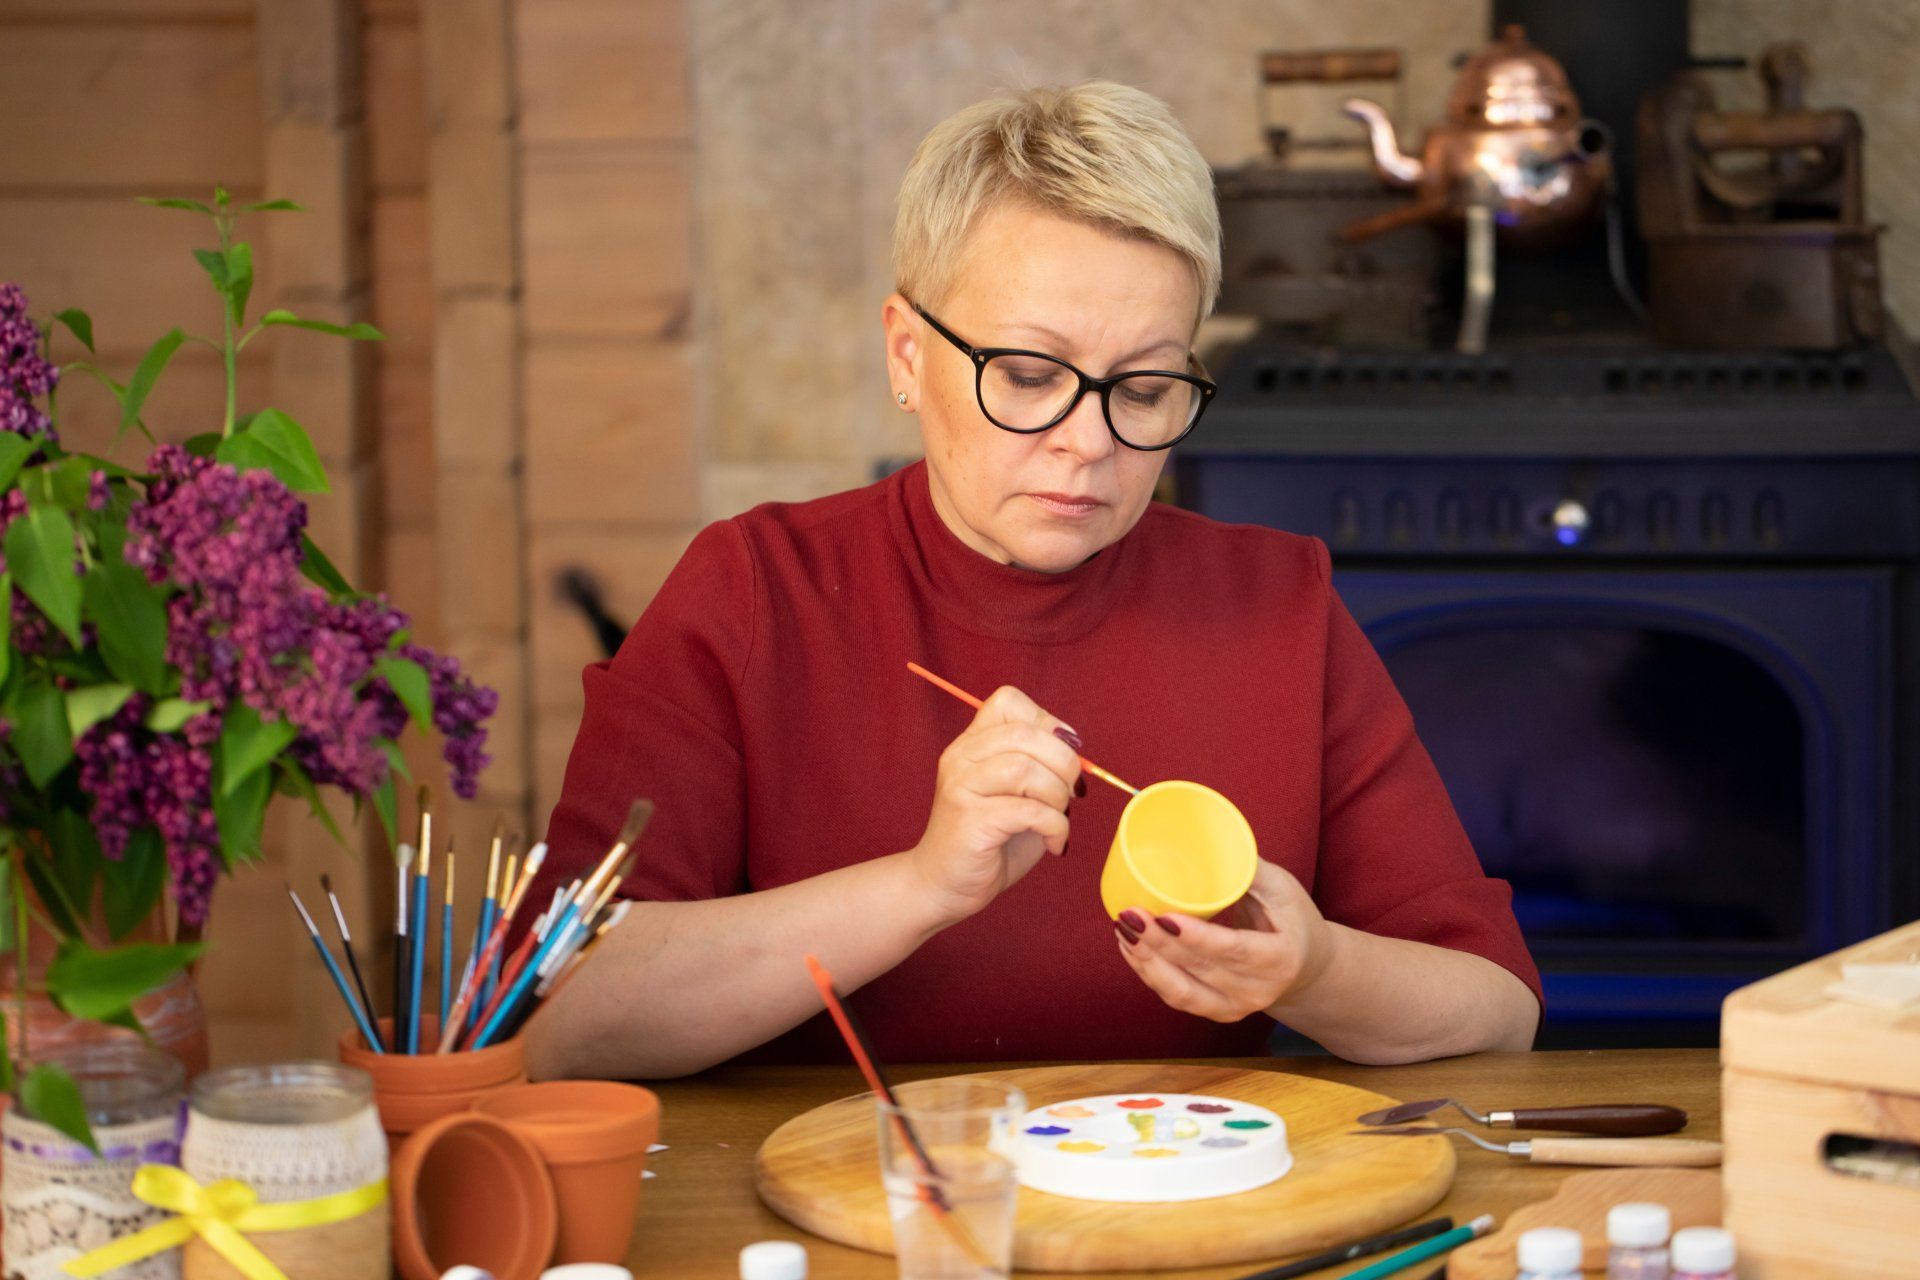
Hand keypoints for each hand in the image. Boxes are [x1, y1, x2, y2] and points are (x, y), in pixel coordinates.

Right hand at [908, 685, 1081, 926]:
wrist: (945, 886)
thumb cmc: (990, 841)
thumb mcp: (1018, 794)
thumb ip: (1041, 767)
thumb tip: (1076, 752)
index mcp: (971, 744)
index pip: (1007, 701)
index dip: (1047, 722)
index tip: (1061, 756)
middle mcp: (960, 758)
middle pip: (1023, 734)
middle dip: (1064, 762)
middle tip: (1071, 794)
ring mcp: (960, 787)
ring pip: (1025, 769)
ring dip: (1057, 796)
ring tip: (1057, 819)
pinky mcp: (969, 821)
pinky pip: (1028, 811)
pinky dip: (1055, 827)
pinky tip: (1053, 843)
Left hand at [1114, 860, 1333, 1021]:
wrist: (1307, 967)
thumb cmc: (1292, 919)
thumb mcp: (1282, 888)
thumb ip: (1248, 867)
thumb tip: (1210, 836)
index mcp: (1280, 958)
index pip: (1234, 950)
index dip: (1196, 938)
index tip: (1163, 917)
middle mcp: (1258, 990)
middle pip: (1199, 969)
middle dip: (1157, 943)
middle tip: (1130, 914)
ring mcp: (1236, 1007)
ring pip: (1181, 990)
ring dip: (1146, 961)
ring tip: (1122, 928)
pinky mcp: (1216, 1012)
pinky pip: (1176, 997)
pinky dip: (1148, 972)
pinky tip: (1131, 948)